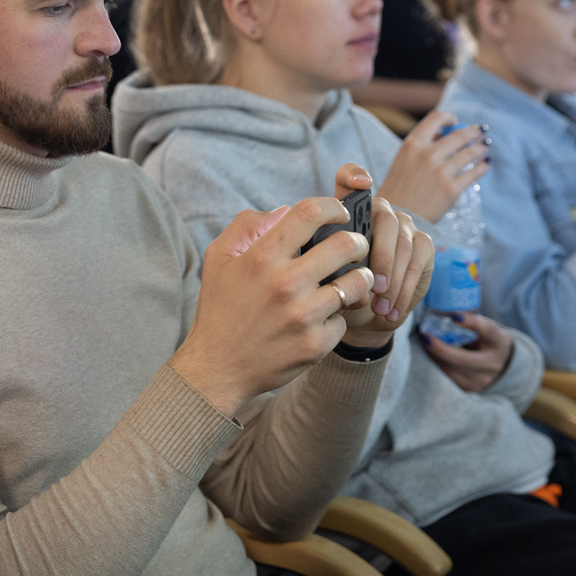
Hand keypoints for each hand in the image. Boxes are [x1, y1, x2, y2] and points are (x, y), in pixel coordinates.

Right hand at [169, 199, 374, 417]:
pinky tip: (323, 317)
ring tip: (350, 280)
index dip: (332, 206)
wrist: (217, 369)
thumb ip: (247, 226)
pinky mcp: (315, 344)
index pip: (309, 213)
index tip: (338, 214)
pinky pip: (344, 319)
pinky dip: (337, 317)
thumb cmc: (220, 309)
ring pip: (357, 282)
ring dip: (359, 277)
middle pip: (346, 244)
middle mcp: (285, 284)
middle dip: (357, 241)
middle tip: (354, 247)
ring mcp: (303, 316)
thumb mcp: (219, 259)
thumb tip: (284, 211)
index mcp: (261, 257)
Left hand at [334, 164, 434, 345]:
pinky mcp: (423, 244)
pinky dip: (404, 290)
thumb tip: (333, 265)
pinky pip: (417, 262)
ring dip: (391, 280)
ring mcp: (403, 225)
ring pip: (403, 245)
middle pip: (384, 220)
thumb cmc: (339, 291)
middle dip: (380, 256)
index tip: (362, 184)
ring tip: (379, 306)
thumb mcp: (323, 278)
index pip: (349, 179)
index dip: (355, 175)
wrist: (364, 314)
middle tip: (372, 287)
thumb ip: (324, 263)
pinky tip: (392, 310)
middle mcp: (377, 211)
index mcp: (347, 212)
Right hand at [377, 111, 488, 223]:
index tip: (456, 122)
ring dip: (481, 147)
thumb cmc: (399, 188)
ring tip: (485, 146)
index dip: (449, 118)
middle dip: (474, 132)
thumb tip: (445, 134)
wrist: (397, 216)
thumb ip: (422, 146)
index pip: (436, 118)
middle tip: (482, 132)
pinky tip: (486, 164)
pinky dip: (483, 166)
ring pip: (470, 153)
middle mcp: (427, 155)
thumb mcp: (402, 159)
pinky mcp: (451, 190)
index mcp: (413, 144)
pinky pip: (474, 173)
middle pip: (460, 135)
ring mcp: (440, 172)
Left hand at [419, 313, 513, 392]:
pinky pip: (448, 378)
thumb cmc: (488, 341)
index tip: (454, 316)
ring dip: (434, 357)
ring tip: (424, 343)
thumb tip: (443, 314)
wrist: (503, 366)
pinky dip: (437, 365)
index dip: (471, 323)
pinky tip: (430, 355)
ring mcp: (482, 380)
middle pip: (464, 360)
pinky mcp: (470, 389)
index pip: (487, 331)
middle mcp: (493, 364)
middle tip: (425, 336)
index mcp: (499, 343)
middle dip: (441, 349)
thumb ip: (471, 323)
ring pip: (452, 371)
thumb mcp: (487, 329)